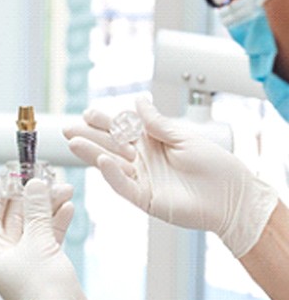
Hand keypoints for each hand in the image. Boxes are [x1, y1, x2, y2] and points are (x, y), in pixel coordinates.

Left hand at [0, 178, 99, 299]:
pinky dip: (57, 223)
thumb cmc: (44, 291)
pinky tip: (67, 208)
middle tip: (43, 178)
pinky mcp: (46, 268)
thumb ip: (36, 210)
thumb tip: (34, 185)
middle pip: (15, 219)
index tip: (8, 176)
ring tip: (63, 189)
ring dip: (47, 208)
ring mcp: (28, 264)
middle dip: (30, 198)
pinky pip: (48, 239)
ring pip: (35, 227)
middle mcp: (8, 258)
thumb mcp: (38, 242)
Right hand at [63, 96, 278, 256]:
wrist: (231, 197)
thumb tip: (138, 101)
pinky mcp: (145, 198)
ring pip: (111, 164)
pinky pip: (124, 185)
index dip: (104, 121)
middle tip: (67, 128)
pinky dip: (112, 173)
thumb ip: (156, 123)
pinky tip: (103, 161)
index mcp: (151, 143)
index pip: (121, 130)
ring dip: (92, 153)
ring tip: (73, 142)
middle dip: (88, 136)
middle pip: (109, 146)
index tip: (87, 113)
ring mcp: (142, 180)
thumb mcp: (183, 137)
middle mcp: (142, 161)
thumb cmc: (214, 166)